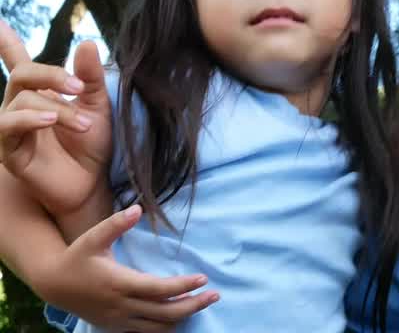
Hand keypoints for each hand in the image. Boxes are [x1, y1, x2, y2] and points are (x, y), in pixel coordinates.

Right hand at [0, 21, 113, 214]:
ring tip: (83, 123)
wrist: (92, 183)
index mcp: (40, 92)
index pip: (17, 61)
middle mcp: (20, 105)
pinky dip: (30, 118)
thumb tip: (85, 42)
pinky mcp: (8, 150)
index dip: (5, 42)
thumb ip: (89, 76)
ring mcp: (11, 127)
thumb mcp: (97, 106)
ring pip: (22, 99)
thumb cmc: (92, 145)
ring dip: (57, 107)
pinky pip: (8, 126)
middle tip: (81, 87)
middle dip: (53, 75)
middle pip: (22, 73)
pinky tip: (51, 121)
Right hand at [39, 205, 218, 332]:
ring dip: (183, 317)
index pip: (159, 290)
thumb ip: (115, 224)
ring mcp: (119, 319)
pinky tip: (179, 316)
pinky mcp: (116, 326)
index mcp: (119, 283)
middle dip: (193, 305)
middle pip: (165, 312)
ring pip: (158, 327)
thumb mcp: (93, 238)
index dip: (183, 286)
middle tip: (214, 295)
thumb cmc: (76, 258)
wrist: (53, 285)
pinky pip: (146, 332)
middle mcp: (122, 305)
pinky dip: (165, 327)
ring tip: (201, 303)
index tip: (204, 279)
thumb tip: (137, 208)